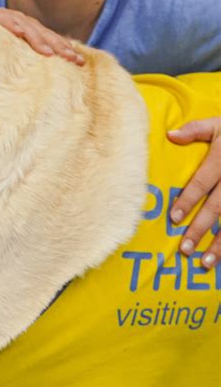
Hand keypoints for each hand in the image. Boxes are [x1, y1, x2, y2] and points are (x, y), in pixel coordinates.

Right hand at [0, 5, 84, 64]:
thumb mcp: (9, 51)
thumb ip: (24, 59)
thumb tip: (43, 81)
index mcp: (28, 29)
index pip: (50, 39)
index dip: (65, 48)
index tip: (80, 63)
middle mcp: (20, 21)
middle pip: (44, 33)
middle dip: (60, 46)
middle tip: (73, 60)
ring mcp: (6, 16)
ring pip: (27, 27)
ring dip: (39, 40)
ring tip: (50, 54)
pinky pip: (2, 21)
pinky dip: (11, 25)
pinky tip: (19, 33)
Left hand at [168, 117, 220, 269]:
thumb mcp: (219, 124)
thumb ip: (195, 129)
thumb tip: (169, 135)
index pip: (203, 182)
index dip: (188, 200)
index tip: (174, 218)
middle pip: (217, 207)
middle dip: (201, 229)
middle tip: (184, 249)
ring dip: (220, 244)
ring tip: (204, 262)